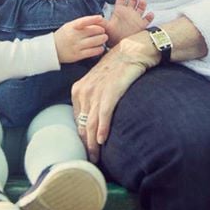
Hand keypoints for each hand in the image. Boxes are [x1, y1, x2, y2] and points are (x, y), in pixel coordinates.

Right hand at [54, 15, 107, 62]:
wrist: (51, 50)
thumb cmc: (64, 36)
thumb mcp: (69, 26)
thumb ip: (81, 23)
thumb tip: (97, 20)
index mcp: (71, 27)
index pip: (83, 21)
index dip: (93, 19)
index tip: (101, 18)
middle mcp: (73, 36)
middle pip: (92, 31)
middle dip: (101, 30)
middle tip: (103, 31)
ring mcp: (75, 46)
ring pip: (94, 42)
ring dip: (102, 39)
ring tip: (104, 38)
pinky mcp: (77, 55)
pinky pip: (91, 52)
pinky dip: (98, 49)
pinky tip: (101, 48)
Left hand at [72, 32, 156, 162]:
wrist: (132, 50)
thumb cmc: (117, 67)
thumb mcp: (99, 81)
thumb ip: (94, 97)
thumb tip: (94, 118)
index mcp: (78, 89)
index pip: (77, 119)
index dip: (82, 136)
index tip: (87, 148)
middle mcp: (84, 91)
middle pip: (82, 125)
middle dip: (86, 144)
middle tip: (91, 159)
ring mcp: (96, 91)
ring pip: (90, 124)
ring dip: (93, 143)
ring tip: (96, 157)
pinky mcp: (110, 92)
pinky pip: (103, 115)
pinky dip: (102, 129)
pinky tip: (103, 140)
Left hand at [104, 0, 153, 46]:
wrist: (120, 46)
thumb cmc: (112, 36)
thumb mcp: (106, 27)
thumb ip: (101, 22)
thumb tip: (93, 18)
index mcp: (120, 12)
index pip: (121, 0)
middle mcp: (128, 13)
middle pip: (132, 1)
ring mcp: (136, 18)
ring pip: (140, 8)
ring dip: (142, 4)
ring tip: (142, 0)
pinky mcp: (141, 25)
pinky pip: (147, 20)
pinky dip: (149, 17)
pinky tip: (150, 14)